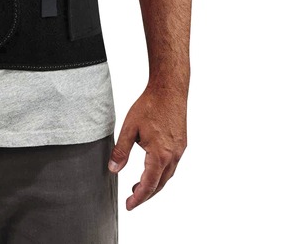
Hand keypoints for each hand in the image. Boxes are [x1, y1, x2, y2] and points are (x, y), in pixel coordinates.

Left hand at [108, 83, 186, 209]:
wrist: (169, 89)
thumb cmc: (149, 106)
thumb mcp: (129, 128)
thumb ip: (121, 150)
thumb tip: (114, 169)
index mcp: (160, 154)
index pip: (149, 184)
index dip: (139, 197)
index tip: (129, 205)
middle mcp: (173, 156)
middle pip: (160, 184)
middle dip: (146, 194)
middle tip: (132, 199)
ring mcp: (179, 150)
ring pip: (167, 175)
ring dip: (154, 184)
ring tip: (139, 187)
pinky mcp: (181, 143)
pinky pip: (172, 165)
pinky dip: (161, 173)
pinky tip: (152, 168)